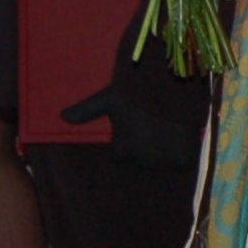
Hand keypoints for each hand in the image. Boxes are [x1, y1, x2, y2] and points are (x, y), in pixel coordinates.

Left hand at [59, 84, 194, 171]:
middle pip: (145, 156)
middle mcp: (140, 162)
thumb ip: (86, 110)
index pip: (124, 151)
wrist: (171, 85)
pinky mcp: (184, 160)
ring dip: (167, 148)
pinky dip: (185, 153)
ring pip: (164, 159)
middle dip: (148, 143)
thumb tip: (62, 117)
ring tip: (169, 124)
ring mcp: (163, 162)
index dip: (131, 135)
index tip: (138, 118)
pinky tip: (183, 134)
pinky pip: (184, 161)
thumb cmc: (136, 92)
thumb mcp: (109, 98)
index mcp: (121, 151)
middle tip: (155, 119)